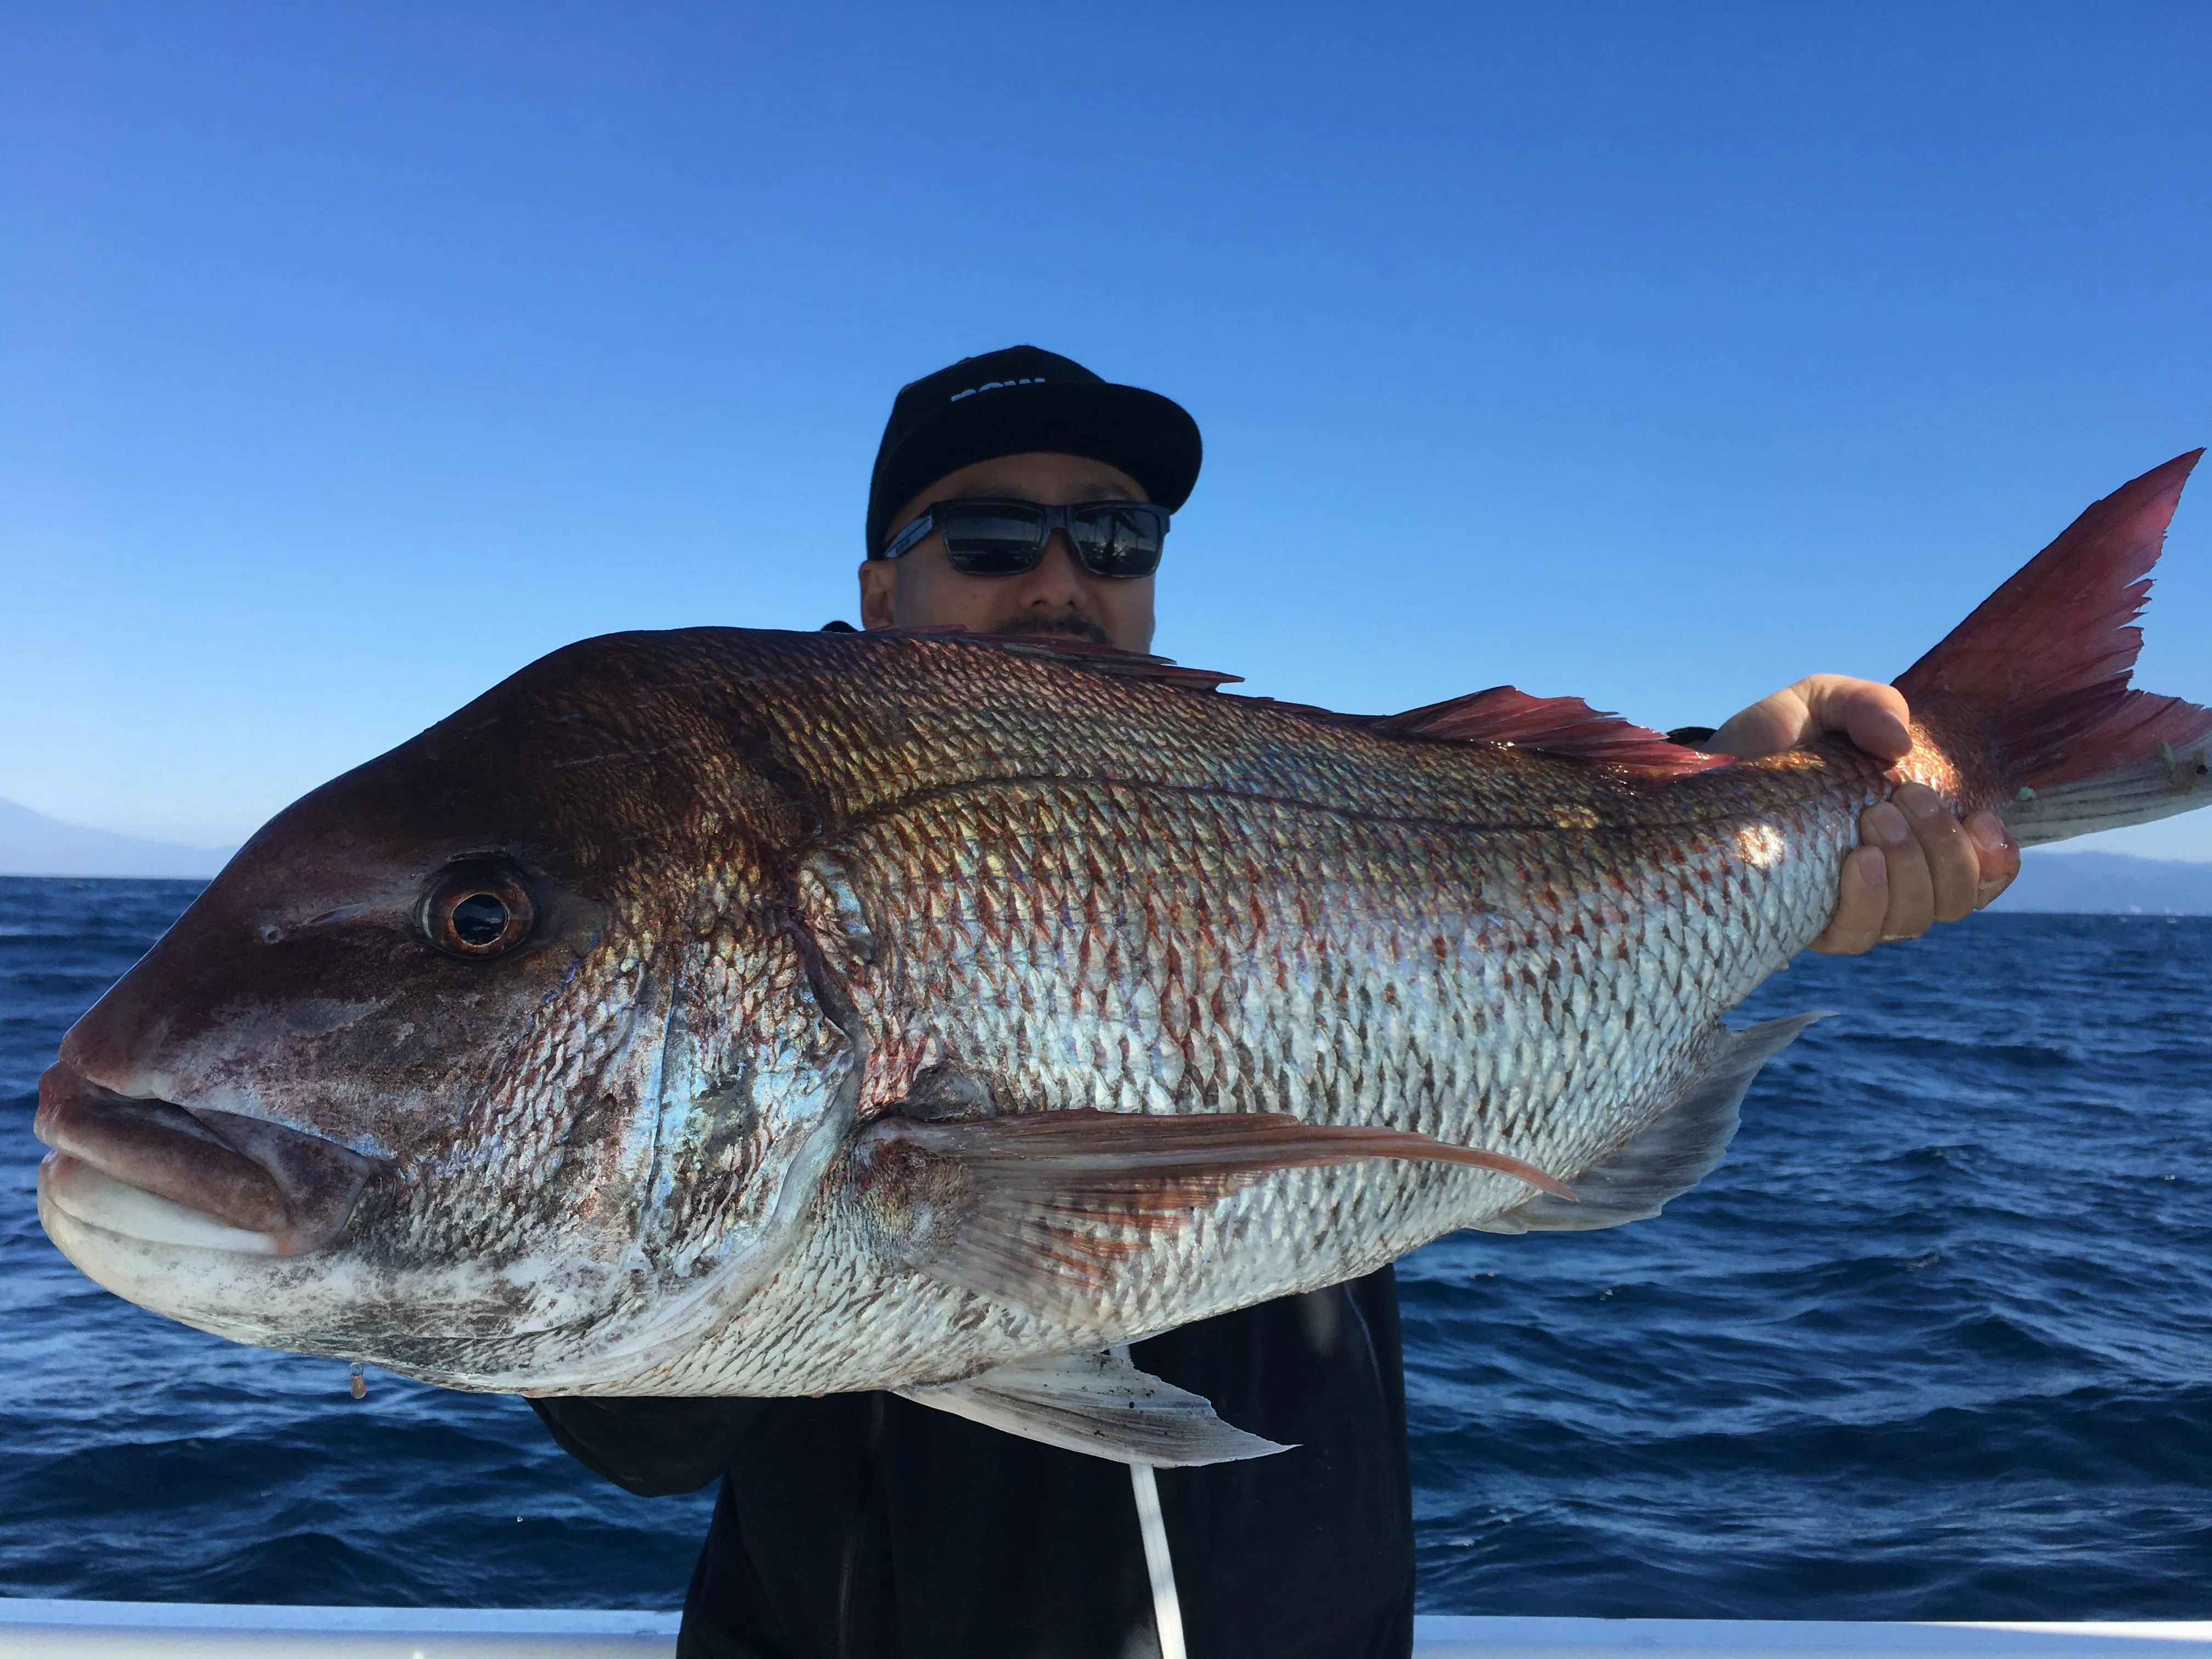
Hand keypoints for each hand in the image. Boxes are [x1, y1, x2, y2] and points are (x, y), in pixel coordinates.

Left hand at [1706, 674, 2019, 953]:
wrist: (1701, 773)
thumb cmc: (1775, 741)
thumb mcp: (1821, 703)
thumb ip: (1867, 704)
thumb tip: (1899, 743)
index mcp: (1915, 834)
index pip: (1980, 872)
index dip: (1996, 860)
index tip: (1982, 822)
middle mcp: (1892, 879)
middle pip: (1953, 899)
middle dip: (1943, 849)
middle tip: (1904, 799)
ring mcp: (1850, 906)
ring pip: (1913, 919)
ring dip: (1909, 870)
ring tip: (1873, 820)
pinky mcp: (1805, 925)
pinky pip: (1858, 936)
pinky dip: (1868, 901)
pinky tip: (1855, 863)